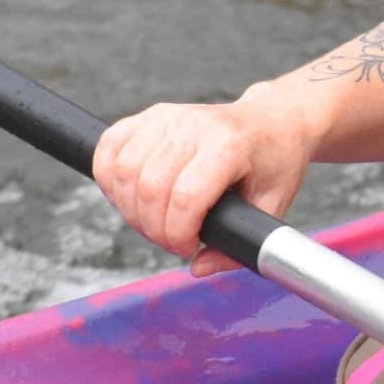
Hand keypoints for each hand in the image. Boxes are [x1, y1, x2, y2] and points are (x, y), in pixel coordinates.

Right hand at [92, 82, 315, 275]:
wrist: (274, 121)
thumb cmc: (275, 163)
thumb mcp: (273, 207)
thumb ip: (242, 244)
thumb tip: (198, 267)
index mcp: (230, 146)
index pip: (186, 197)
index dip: (179, 234)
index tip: (190, 248)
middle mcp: (195, 126)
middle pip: (150, 188)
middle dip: (154, 230)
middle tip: (172, 242)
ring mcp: (169, 117)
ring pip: (124, 171)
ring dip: (130, 210)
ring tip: (154, 223)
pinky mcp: (151, 115)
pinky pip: (109, 147)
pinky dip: (109, 179)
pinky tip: (129, 198)